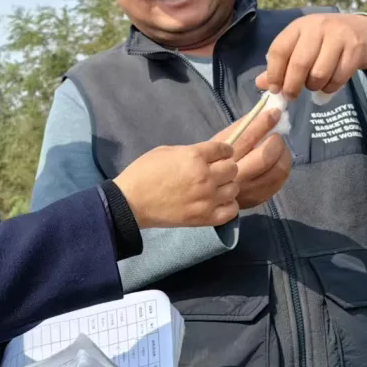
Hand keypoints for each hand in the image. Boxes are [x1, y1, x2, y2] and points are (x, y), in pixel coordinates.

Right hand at [114, 141, 238, 228]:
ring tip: (216, 188)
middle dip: (225, 167)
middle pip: (233, 168)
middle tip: (216, 172)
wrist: (131, 203)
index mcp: (194, 157)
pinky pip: (231, 210)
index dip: (223, 150)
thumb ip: (190, 152)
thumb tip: (206, 157)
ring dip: (227, 186)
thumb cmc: (143, 173)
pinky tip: (218, 203)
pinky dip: (228, 205)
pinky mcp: (205, 218)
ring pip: (234, 188)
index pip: (224, 149)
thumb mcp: (165, 151)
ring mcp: (207, 199)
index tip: (219, 155)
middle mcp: (205, 176)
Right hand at [211, 106, 290, 208]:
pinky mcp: (260, 198)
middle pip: (266, 157)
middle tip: (276, 136)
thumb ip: (239, 129)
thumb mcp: (218, 143)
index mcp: (223, 159)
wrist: (207, 194)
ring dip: (283, 154)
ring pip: (278, 171)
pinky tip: (277, 161)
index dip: (263, 123)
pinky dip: (282, 167)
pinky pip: (279, 181)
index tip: (275, 112)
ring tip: (278, 148)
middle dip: (276, 142)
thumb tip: (261, 112)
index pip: (247, 138)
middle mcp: (237, 176)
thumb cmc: (213, 162)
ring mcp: (250, 190)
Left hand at [254, 13, 366, 100]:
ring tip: (314, 86)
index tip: (274, 89)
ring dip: (313, 87)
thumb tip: (261, 84)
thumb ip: (281, 64)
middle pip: (299, 64)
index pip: (279, 50)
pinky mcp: (355, 49)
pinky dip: (331, 88)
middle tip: (291, 96)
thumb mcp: (301, 46)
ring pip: (319, 73)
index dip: (274, 73)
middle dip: (292, 86)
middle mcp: (317, 27)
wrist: (363, 31)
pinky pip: (338, 77)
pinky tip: (329, 85)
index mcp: (299, 26)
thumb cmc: (325, 41)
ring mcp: (338, 37)